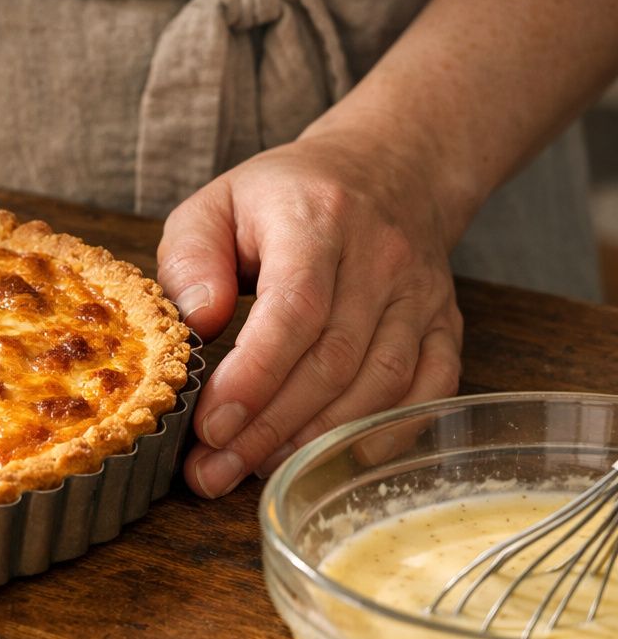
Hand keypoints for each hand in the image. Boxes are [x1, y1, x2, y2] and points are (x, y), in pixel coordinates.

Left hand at [155, 122, 465, 497]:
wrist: (388, 168)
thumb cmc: (285, 196)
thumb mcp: (217, 204)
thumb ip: (191, 257)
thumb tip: (198, 322)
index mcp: (319, 221)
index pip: (294, 310)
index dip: (255, 375)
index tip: (209, 424)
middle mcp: (382, 260)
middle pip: (332, 361)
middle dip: (267, 427)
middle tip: (211, 470)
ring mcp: (422, 296)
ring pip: (378, 385)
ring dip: (314, 441)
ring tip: (251, 471)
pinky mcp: (446, 326)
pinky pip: (429, 391)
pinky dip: (382, 434)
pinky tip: (331, 461)